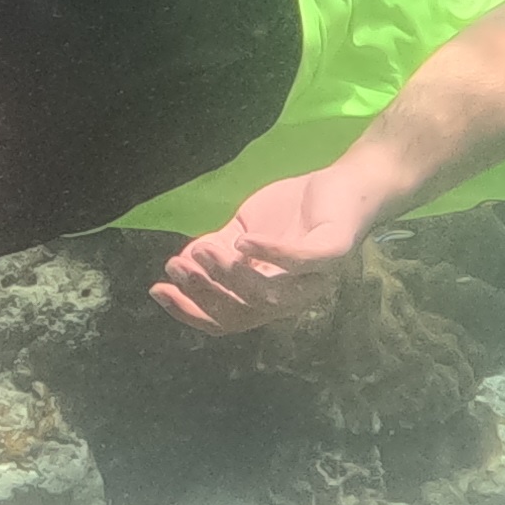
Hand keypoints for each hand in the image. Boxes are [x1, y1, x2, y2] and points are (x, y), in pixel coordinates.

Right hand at [153, 169, 381, 335]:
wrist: (346, 183)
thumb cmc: (296, 211)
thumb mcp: (245, 231)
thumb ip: (218, 249)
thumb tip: (181, 262)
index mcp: (268, 298)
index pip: (225, 321)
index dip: (189, 311)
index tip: (158, 289)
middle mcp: (292, 299)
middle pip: (241, 315)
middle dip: (203, 294)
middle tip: (177, 265)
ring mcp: (316, 279)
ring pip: (267, 296)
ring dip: (230, 277)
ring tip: (204, 251)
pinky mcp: (335, 252)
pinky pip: (301, 261)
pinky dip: (270, 254)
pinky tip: (244, 241)